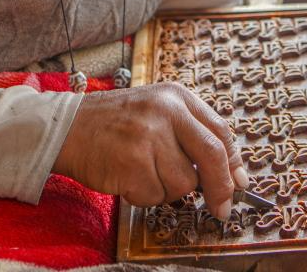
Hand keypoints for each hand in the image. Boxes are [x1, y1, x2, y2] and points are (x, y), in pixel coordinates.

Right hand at [52, 81, 247, 219]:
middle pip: (212, 157)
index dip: (233, 164)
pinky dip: (144, 195)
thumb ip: (192, 136)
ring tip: (143, 171)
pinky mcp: (132, 162)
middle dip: (220, 189)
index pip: (220, 132)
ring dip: (166, 189)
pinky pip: (155, 196)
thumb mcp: (158, 112)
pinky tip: (127, 177)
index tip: (239, 185)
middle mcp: (166, 111)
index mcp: (177, 97)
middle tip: (221, 208)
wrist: (67, 127)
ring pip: (183, 183)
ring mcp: (148, 136)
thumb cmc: (116, 124)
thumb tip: (232, 175)